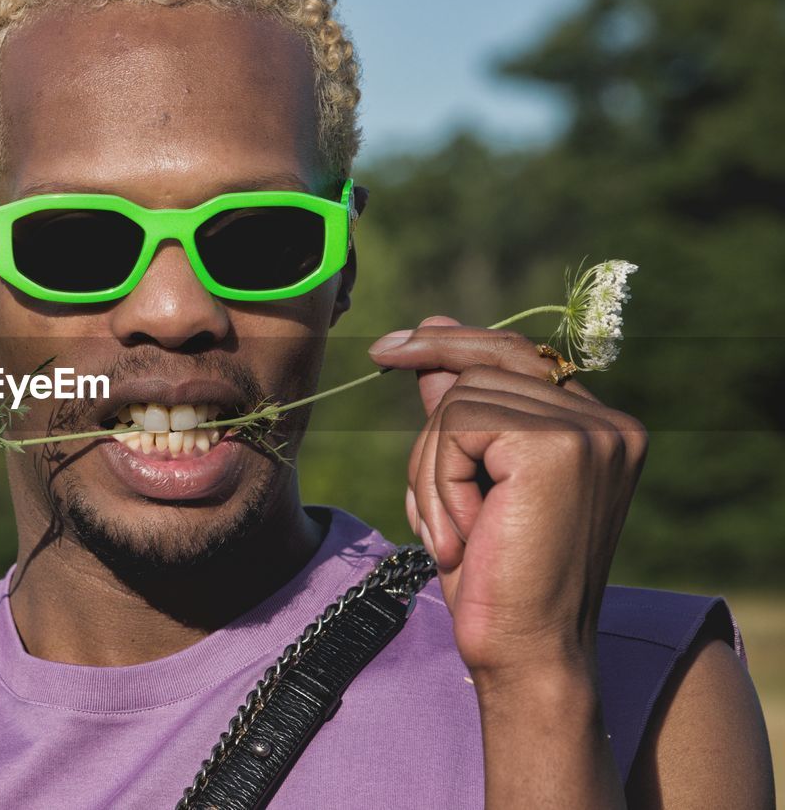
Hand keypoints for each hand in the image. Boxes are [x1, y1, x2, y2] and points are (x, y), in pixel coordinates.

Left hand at [369, 316, 648, 680]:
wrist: (526, 654)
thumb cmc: (495, 580)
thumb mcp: (468, 481)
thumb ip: (460, 411)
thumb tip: (431, 336)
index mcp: (600, 432)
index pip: (522, 357)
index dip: (457, 343)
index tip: (399, 343)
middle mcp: (609, 425)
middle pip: (492, 361)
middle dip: (432, 379)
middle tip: (381, 354)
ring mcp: (591, 432)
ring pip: (462, 398)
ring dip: (432, 467)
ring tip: (452, 531)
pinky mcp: (559, 447)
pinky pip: (459, 426)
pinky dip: (439, 480)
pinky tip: (463, 535)